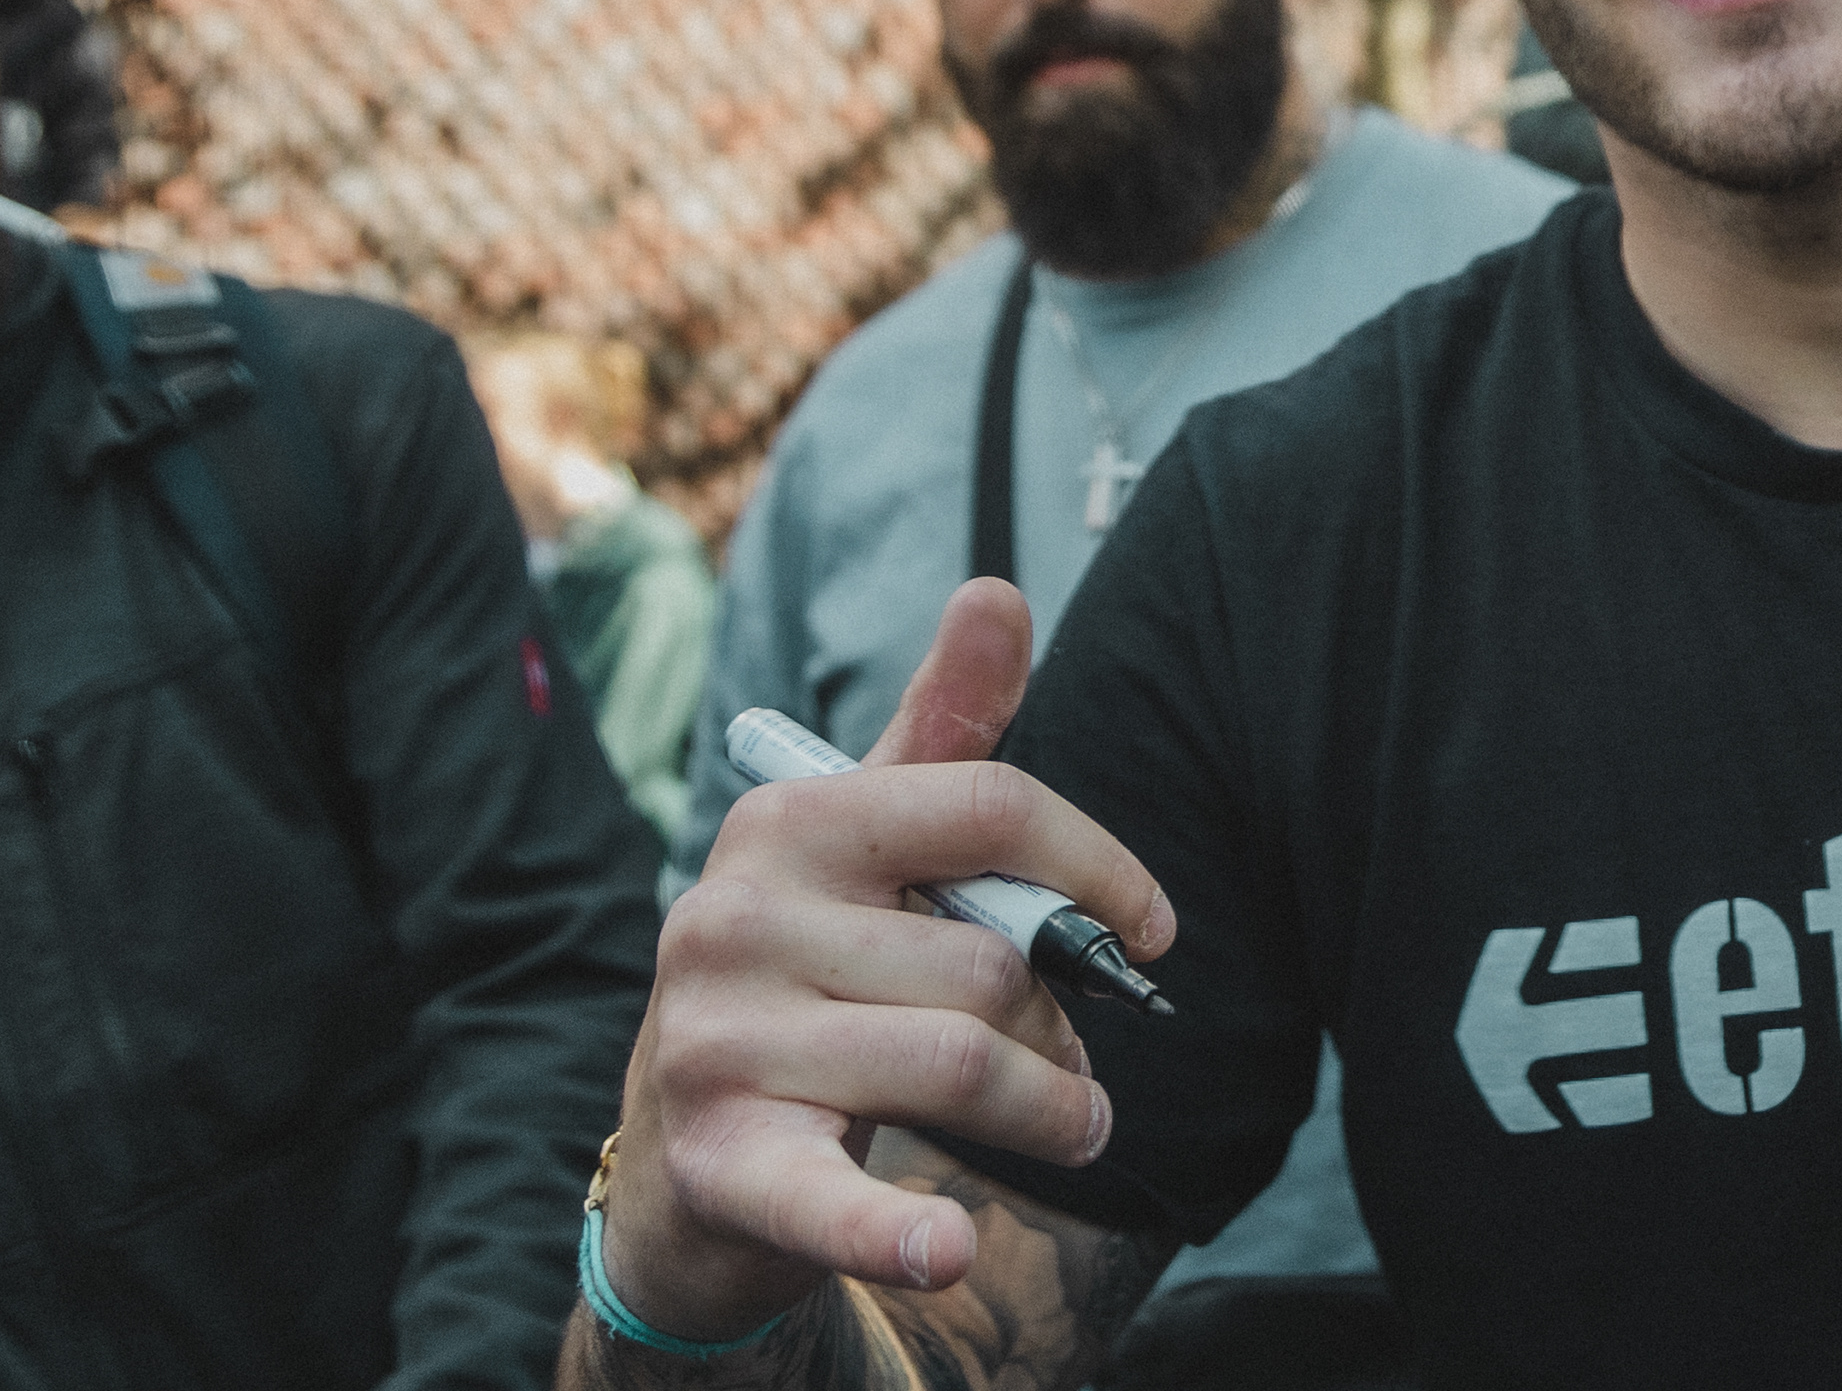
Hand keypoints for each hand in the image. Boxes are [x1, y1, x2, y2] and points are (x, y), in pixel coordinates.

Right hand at [594, 580, 1174, 1338]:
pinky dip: (898, 1232)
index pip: (991, 807)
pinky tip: (948, 1250)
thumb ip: (944, 728)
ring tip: (1070, 1125)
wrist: (690, 1166)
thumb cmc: (817, 977)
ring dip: (1050, 1112)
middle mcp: (730, 920)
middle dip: (1063, 1025)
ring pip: (964, 1065)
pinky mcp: (718, 1164)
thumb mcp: (870, 846)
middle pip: (990, 961)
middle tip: (1073, 1067)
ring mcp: (714, 1044)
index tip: (1150, 933)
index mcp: (786, 823)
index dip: (1100, 868)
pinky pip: (831, 1196)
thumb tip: (1000, 591)